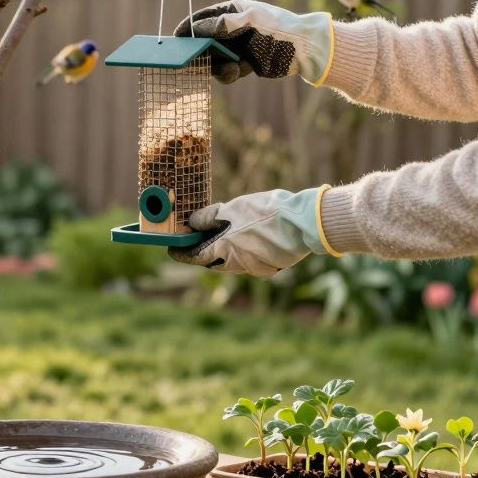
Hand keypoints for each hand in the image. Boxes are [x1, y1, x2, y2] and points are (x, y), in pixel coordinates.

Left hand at [168, 187, 338, 276]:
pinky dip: (245, 253)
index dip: (182, 253)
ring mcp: (256, 269)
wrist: (305, 222)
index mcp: (226, 250)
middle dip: (204, 252)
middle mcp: (239, 265)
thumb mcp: (235, 208)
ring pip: (233, 263)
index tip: (172, 250)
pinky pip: (251, 263)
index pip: (196, 256)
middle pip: (214, 261)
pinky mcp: (271, 269)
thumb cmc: (268, 212)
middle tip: (198, 240)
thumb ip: (210, 216)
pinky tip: (249, 239)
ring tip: (224, 235)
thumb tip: (193, 222)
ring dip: (225, 252)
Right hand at [174, 0, 332, 84]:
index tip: (175, 39)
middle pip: (203, 42)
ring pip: (213, 60)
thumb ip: (222, 24)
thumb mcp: (250, 21)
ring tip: (233, 69)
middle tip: (191, 62)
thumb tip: (197, 27)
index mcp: (232, 12)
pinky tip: (240, 71)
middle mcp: (231, 29)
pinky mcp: (243, 63)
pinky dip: (229, 74)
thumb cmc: (278, 29)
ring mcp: (236, 47)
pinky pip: (226, 71)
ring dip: (218, 66)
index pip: (201, 19)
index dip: (187, 28)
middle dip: (200, 53)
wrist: (304, 49)